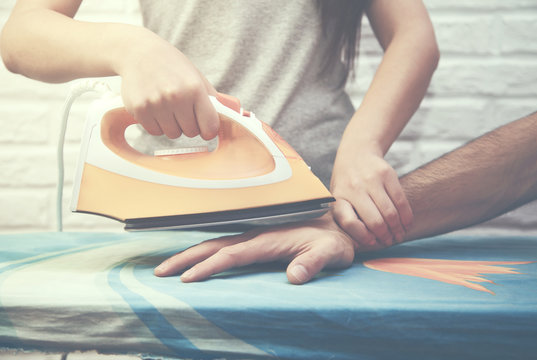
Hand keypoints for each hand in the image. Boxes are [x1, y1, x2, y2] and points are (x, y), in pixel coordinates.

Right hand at [118, 36, 218, 139]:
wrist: (138, 52)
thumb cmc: (172, 66)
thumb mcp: (196, 77)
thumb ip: (212, 99)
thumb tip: (230, 119)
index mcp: (194, 89)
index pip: (210, 127)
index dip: (208, 130)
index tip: (205, 127)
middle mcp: (176, 97)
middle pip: (190, 132)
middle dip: (189, 125)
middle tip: (182, 111)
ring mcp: (156, 104)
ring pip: (172, 134)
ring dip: (172, 125)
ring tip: (167, 107)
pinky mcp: (139, 109)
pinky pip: (154, 131)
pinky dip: (156, 124)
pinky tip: (154, 108)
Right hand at [154, 215, 382, 283]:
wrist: (339, 225)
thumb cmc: (334, 241)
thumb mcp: (330, 253)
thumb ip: (314, 262)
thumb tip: (295, 276)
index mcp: (268, 239)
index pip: (232, 254)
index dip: (209, 266)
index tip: (188, 279)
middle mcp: (256, 235)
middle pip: (214, 246)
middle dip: (186, 258)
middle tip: (160, 272)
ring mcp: (255, 236)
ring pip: (216, 243)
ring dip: (191, 254)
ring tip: (168, 266)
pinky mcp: (257, 239)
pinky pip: (225, 245)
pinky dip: (205, 251)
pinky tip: (197, 259)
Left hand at [331, 150, 412, 246]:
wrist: (357, 153)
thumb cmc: (347, 184)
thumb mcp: (339, 198)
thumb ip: (348, 217)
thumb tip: (365, 243)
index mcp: (339, 198)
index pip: (349, 222)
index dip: (362, 236)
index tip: (372, 242)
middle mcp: (354, 188)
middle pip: (375, 221)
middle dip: (385, 237)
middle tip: (389, 242)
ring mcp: (371, 180)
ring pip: (390, 213)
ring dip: (397, 229)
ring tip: (399, 235)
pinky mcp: (387, 174)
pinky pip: (401, 201)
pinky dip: (406, 216)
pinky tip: (406, 223)